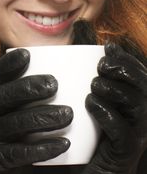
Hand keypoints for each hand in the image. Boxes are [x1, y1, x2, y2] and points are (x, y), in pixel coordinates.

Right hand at [0, 49, 71, 173]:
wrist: (3, 165)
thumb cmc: (22, 124)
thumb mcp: (20, 104)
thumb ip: (37, 87)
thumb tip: (75, 64)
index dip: (7, 63)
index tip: (27, 54)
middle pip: (3, 96)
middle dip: (27, 87)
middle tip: (54, 84)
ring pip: (14, 123)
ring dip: (42, 117)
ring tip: (68, 114)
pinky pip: (20, 153)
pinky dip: (43, 148)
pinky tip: (64, 144)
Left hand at [83, 43, 146, 173]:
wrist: (79, 173)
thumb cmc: (78, 140)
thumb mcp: (84, 109)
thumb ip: (83, 90)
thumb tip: (69, 62)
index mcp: (132, 108)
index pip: (140, 78)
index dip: (128, 60)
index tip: (108, 47)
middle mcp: (139, 122)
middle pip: (145, 89)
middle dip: (125, 69)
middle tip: (102, 65)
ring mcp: (135, 139)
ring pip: (140, 107)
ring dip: (116, 89)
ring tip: (95, 84)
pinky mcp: (124, 156)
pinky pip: (125, 133)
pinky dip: (108, 113)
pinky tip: (91, 103)